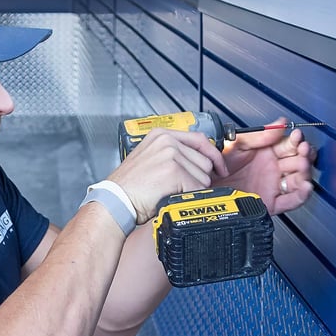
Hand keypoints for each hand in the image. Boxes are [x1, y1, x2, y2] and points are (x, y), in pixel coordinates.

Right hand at [107, 128, 228, 223]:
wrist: (116, 200)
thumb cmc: (129, 187)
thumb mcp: (149, 159)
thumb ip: (172, 154)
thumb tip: (199, 161)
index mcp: (160, 135)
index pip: (200, 139)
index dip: (213, 156)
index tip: (219, 168)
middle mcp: (167, 141)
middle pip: (204, 161)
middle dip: (199, 178)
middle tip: (181, 188)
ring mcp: (171, 155)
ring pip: (203, 176)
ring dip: (192, 189)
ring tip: (171, 191)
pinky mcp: (174, 171)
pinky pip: (197, 187)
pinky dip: (188, 196)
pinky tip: (170, 196)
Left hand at [217, 117, 316, 214]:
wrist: (203, 184)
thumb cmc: (216, 164)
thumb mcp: (237, 143)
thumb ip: (260, 135)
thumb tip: (280, 123)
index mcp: (266, 152)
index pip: (290, 145)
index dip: (297, 140)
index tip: (297, 136)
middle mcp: (272, 169)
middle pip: (298, 162)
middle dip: (304, 155)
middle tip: (303, 150)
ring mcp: (272, 185)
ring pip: (298, 180)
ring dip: (305, 172)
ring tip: (302, 165)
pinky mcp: (270, 202)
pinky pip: (290, 201)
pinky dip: (301, 195)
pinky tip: (305, 186)